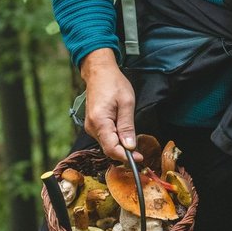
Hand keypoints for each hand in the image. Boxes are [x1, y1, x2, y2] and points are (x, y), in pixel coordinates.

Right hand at [80, 48, 141, 162]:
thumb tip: (130, 146)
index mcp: (100, 122)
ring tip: (133, 139)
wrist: (99, 72)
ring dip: (120, 146)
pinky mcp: (93, 124)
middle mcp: (92, 127)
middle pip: (108, 149)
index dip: (126, 157)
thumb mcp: (127, 103)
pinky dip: (116, 139)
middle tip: (140, 153)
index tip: (139, 158)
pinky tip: (124, 133)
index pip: (111, 149)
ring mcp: (90, 126)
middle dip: (124, 153)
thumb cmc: (113, 83)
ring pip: (107, 144)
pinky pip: (105, 137)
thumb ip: (127, 126)